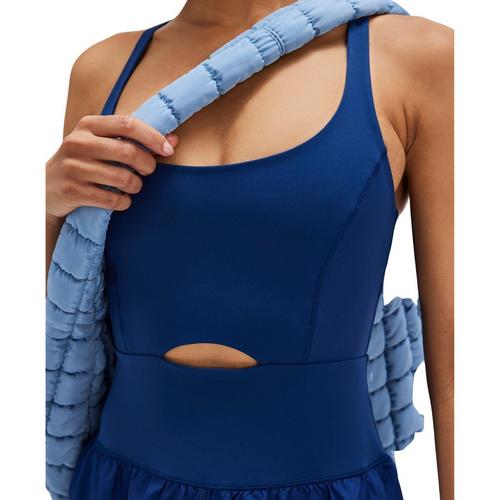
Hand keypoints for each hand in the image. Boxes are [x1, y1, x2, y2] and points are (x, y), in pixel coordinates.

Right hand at [46, 114, 177, 219]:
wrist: (48, 188)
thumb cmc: (85, 162)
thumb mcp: (102, 144)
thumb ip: (135, 141)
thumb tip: (174, 141)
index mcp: (87, 125)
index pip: (127, 124)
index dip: (153, 137)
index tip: (167, 150)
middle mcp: (78, 143)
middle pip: (128, 153)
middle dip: (147, 165)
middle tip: (148, 171)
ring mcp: (73, 168)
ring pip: (123, 179)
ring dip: (136, 186)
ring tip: (133, 186)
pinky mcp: (72, 191)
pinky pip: (112, 200)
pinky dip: (124, 202)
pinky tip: (122, 200)